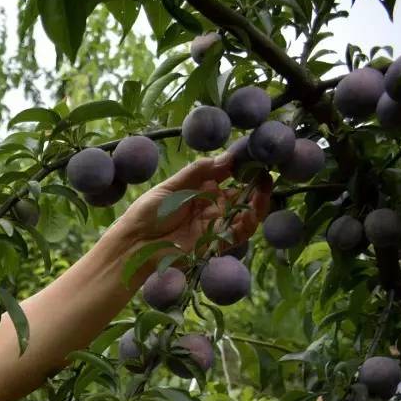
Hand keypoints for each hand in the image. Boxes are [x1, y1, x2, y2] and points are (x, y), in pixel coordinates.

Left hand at [112, 151, 273, 255]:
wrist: (134, 246)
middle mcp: (211, 207)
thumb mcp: (170, 188)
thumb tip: (225, 156)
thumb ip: (197, 172)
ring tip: (264, 187)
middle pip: (241, 194)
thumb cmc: (146, 214)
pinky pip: (239, 233)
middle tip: (265, 171)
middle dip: (255, 183)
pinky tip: (253, 209)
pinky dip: (250, 222)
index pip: (226, 175)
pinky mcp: (215, 243)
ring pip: (245, 213)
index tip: (252, 155)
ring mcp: (215, 225)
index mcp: (199, 190)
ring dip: (258, 201)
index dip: (240, 166)